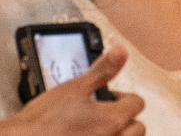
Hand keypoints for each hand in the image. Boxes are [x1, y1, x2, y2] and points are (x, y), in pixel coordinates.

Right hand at [0, 46, 144, 135]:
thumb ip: (102, 71)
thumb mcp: (75, 88)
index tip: (111, 97)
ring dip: (119, 133)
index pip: (137, 104)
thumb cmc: (43, 121)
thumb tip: (121, 52)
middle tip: (107, 113)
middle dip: (127, 118)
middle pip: (138, 128)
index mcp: (113, 120)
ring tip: (101, 127)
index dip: (124, 96)